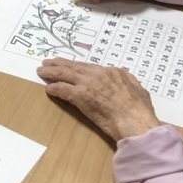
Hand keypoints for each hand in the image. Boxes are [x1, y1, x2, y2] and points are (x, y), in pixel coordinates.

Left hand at [37, 59, 160, 141]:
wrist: (135, 121)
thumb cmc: (140, 110)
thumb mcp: (139, 89)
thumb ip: (131, 81)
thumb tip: (128, 78)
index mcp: (113, 72)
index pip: (89, 67)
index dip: (77, 66)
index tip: (70, 65)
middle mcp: (98, 74)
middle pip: (74, 66)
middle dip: (59, 64)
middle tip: (48, 62)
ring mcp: (88, 84)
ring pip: (65, 74)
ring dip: (51, 72)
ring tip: (42, 70)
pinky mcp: (80, 96)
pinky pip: (63, 89)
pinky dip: (54, 88)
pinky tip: (48, 89)